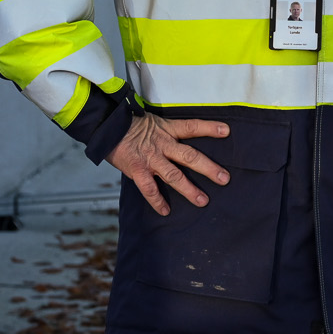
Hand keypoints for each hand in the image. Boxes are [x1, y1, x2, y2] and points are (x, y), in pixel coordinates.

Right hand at [108, 114, 229, 215]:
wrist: (106, 127)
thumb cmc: (130, 126)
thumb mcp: (153, 122)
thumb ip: (168, 133)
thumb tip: (183, 142)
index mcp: (167, 130)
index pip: (192, 127)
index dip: (209, 128)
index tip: (226, 131)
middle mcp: (162, 144)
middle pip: (190, 156)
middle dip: (208, 168)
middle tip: (224, 179)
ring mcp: (150, 159)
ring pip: (174, 175)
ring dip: (189, 189)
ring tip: (203, 201)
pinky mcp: (137, 170)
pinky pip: (149, 189)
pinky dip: (157, 201)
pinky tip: (166, 211)